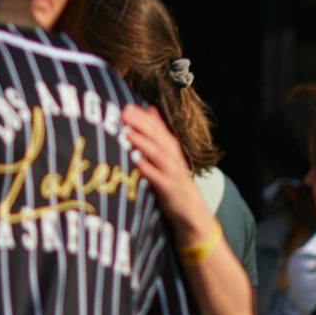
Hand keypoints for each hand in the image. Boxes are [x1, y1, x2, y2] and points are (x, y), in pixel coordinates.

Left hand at [123, 104, 211, 238]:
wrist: (191, 211)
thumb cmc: (172, 180)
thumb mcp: (167, 154)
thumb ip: (158, 132)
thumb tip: (148, 108)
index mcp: (169, 147)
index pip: (157, 126)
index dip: (142, 115)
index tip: (125, 104)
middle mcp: (172, 157)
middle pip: (157, 136)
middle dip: (141, 123)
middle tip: (124, 112)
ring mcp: (172, 173)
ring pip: (158, 154)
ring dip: (143, 143)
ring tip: (128, 133)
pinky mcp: (170, 189)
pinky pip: (158, 178)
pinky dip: (148, 169)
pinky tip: (136, 162)